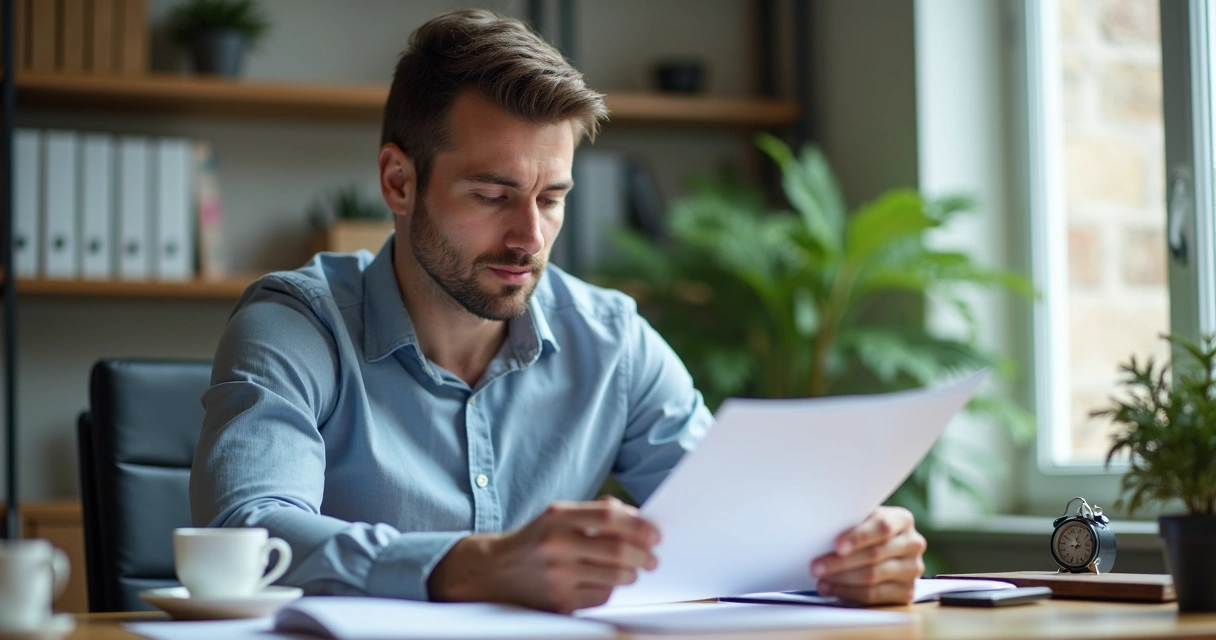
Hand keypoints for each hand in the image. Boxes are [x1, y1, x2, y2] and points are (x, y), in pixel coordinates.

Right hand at [427, 496, 659, 612]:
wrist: (494, 571)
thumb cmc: (535, 540)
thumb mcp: (557, 515)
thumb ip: (594, 512)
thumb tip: (637, 517)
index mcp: (558, 516)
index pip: (610, 516)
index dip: (638, 525)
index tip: (654, 534)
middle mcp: (556, 544)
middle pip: (616, 549)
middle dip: (642, 555)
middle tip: (652, 558)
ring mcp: (557, 575)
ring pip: (613, 577)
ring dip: (630, 574)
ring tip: (633, 571)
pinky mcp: (558, 601)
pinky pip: (601, 597)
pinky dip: (611, 590)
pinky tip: (607, 584)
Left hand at [810, 506, 925, 605]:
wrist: (882, 549)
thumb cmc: (866, 531)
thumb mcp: (862, 519)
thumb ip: (851, 523)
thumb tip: (823, 531)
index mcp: (902, 519)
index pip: (882, 527)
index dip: (858, 537)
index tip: (837, 546)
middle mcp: (913, 543)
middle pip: (875, 555)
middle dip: (841, 562)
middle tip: (816, 566)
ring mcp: (912, 569)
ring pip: (872, 577)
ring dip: (841, 579)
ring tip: (821, 579)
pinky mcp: (907, 591)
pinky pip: (874, 595)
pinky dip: (848, 593)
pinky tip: (832, 589)